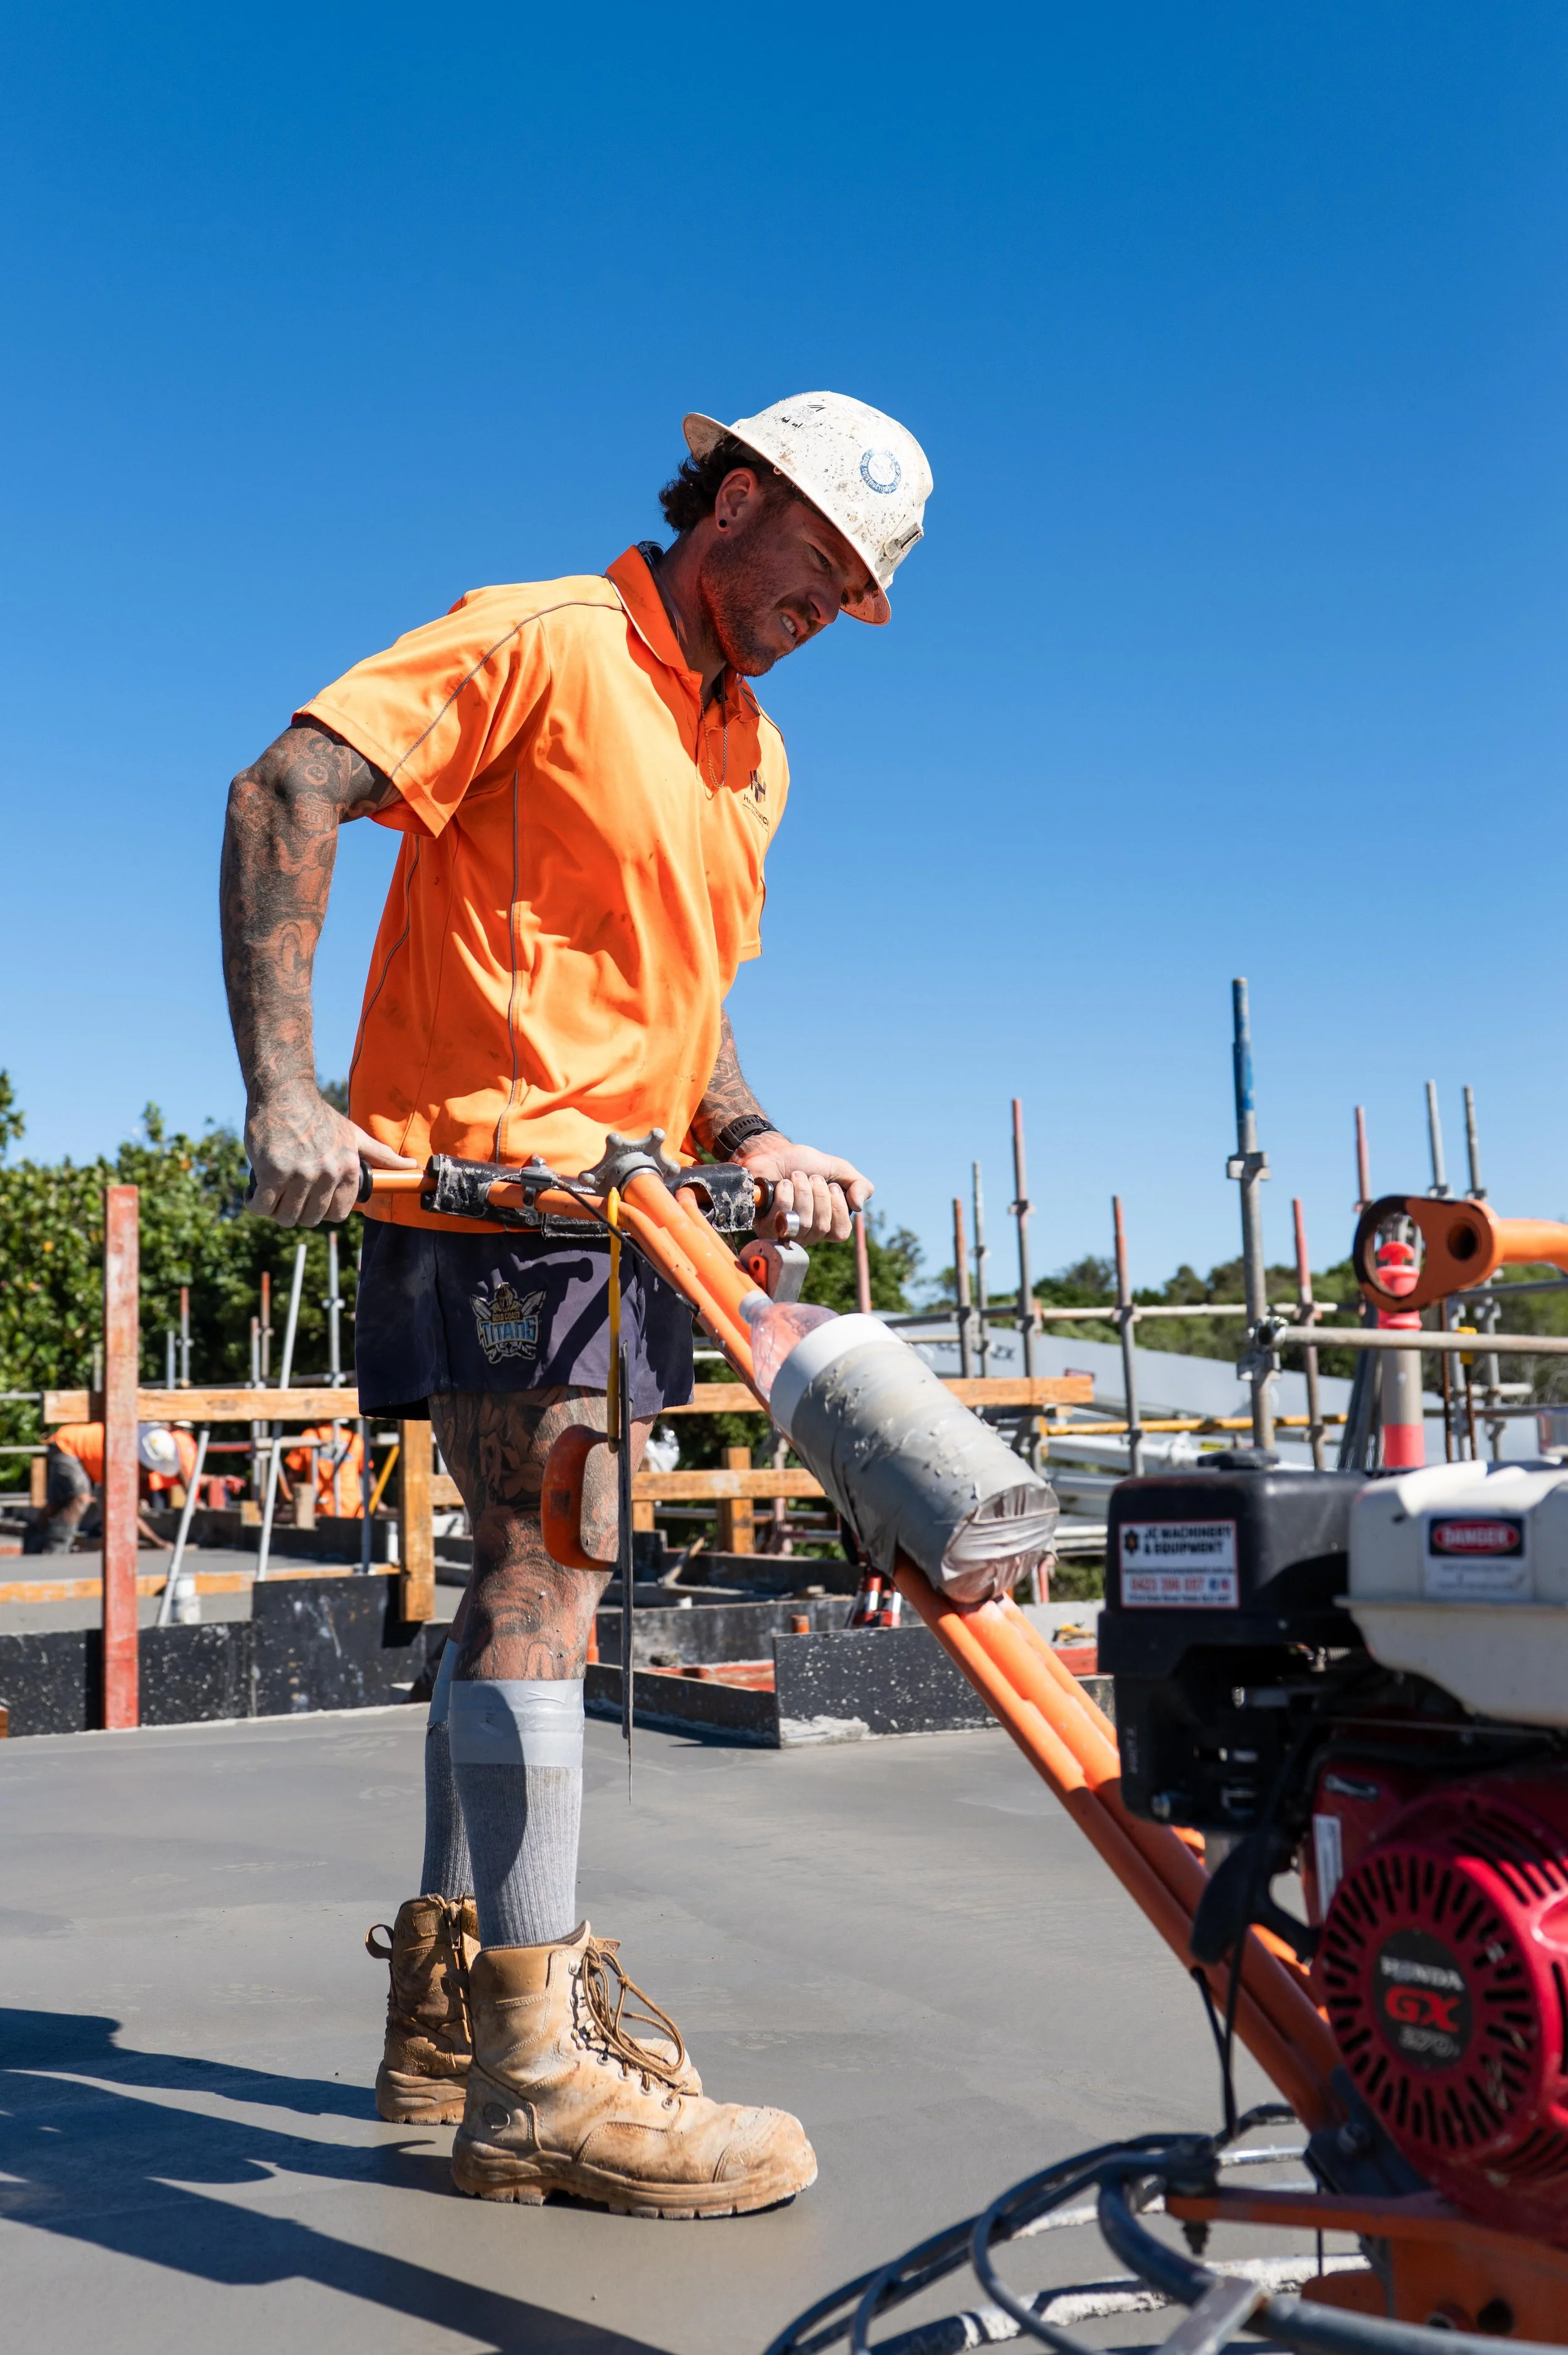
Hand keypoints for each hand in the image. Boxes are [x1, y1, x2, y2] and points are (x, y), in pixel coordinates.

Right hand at [245, 1088, 417, 1227]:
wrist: (285, 1094)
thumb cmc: (318, 1116)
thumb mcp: (355, 1134)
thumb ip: (381, 1155)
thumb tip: (411, 1166)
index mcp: (349, 1169)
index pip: (337, 1214)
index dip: (321, 1211)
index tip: (309, 1200)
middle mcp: (327, 1175)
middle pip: (310, 1219)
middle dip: (296, 1213)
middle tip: (286, 1196)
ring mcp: (300, 1175)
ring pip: (286, 1216)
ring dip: (275, 1211)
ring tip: (270, 1193)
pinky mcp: (273, 1172)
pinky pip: (262, 1206)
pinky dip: (254, 1204)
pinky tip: (253, 1193)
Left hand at [736, 1135, 871, 1244]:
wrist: (774, 1151)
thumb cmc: (804, 1163)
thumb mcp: (839, 1169)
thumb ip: (860, 1185)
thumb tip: (859, 1206)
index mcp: (826, 1223)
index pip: (840, 1233)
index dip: (838, 1208)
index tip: (832, 1186)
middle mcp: (806, 1233)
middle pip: (821, 1227)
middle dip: (818, 1195)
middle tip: (811, 1177)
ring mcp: (785, 1231)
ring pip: (803, 1223)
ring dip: (802, 1192)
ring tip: (796, 1176)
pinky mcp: (765, 1225)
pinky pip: (781, 1217)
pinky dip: (785, 1195)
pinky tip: (782, 1184)